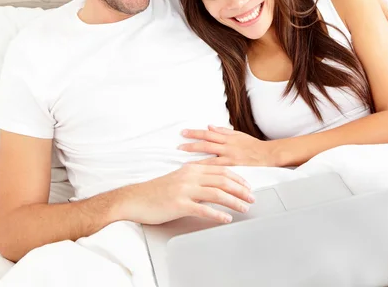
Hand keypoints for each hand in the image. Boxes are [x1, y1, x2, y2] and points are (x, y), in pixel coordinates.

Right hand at [118, 163, 254, 224]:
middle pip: (223, 180)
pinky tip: (226, 219)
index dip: (237, 178)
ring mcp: (185, 190)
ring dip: (234, 201)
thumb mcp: (179, 179)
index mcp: (192, 169)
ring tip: (244, 207)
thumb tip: (214, 185)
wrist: (136, 199)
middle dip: (241, 189)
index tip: (248, 185)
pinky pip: (204, 209)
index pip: (221, 170)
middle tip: (252, 197)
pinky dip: (218, 214)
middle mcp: (190, 176)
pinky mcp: (180, 204)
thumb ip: (196, 179)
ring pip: (217, 193)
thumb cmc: (157, 191)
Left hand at [178, 125, 276, 166]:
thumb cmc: (253, 145)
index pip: (208, 133)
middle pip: (206, 142)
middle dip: (191, 143)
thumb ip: (223, 131)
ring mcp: (230, 155)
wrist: (267, 154)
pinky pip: (218, 166)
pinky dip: (207, 167)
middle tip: (179, 145)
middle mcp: (227, 144)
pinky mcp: (233, 165)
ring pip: (210, 154)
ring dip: (195, 155)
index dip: (195, 132)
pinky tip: (198, 171)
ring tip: (183, 158)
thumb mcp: (238, 135)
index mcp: (228, 137)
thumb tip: (209, 126)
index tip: (184, 132)